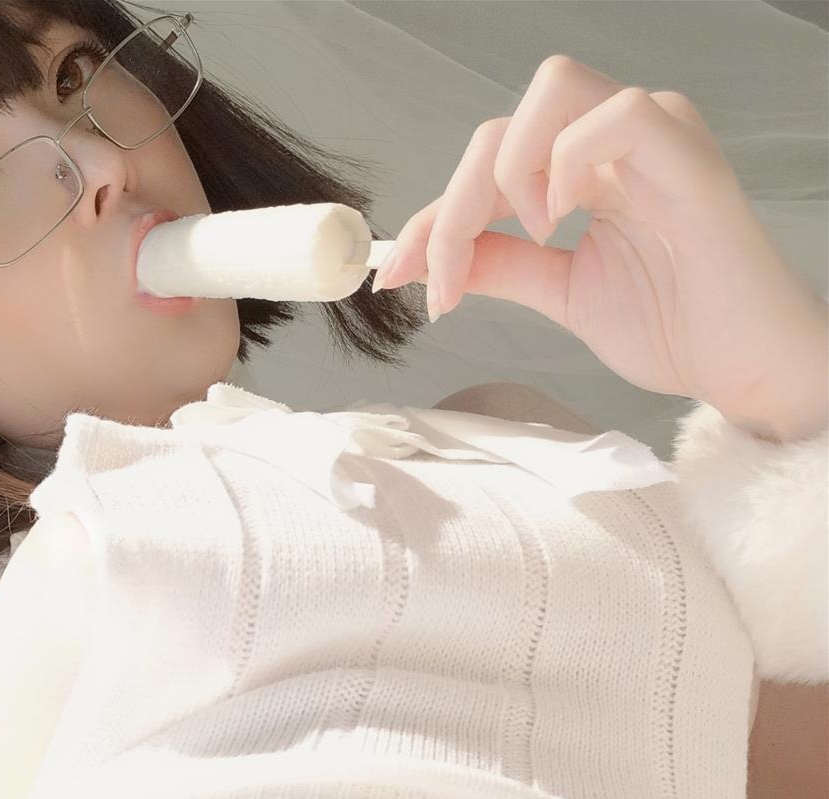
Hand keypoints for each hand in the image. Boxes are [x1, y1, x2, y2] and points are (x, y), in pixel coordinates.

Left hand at [374, 55, 828, 440]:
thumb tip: (435, 257)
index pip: (490, 161)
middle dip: (454, 205)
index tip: (394, 275)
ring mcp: (655, 138)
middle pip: (505, 125)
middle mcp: (619, 140)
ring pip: (552, 92)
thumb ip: (506, 265)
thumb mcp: (564, 296)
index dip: (433, 216)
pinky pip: (615, 116)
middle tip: (444, 280)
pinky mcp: (687, 156)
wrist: (741, 369)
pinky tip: (563, 222)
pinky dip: (567, 162)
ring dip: (508, 171)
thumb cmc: (676, 328)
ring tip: (529, 239)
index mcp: (588, 169)